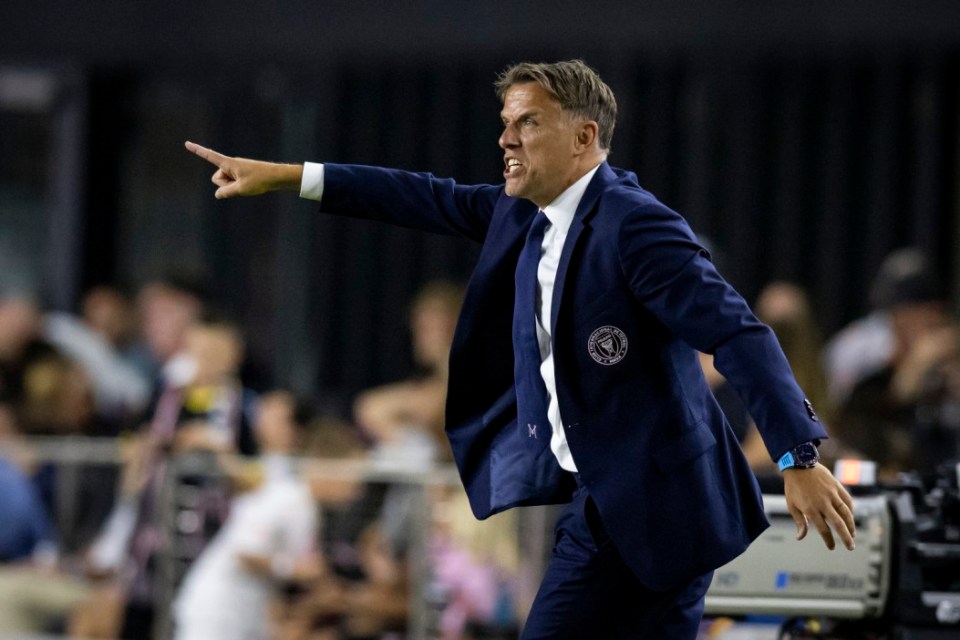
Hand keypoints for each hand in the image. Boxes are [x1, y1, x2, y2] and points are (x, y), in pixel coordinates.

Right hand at [184, 141, 302, 198]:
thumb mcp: (241, 189)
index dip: (198, 150)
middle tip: (241, 185)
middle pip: (217, 178)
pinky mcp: (241, 174)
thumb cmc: (259, 180)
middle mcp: (230, 164)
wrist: (277, 176)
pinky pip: (233, 183)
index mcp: (229, 163)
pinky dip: (238, 187)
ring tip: (247, 185)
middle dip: (224, 185)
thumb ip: (226, 192)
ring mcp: (236, 169)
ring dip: (232, 187)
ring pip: (225, 182)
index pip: (209, 156)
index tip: (186, 143)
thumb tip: (218, 194)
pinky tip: (250, 185)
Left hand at [783, 463, 855, 549]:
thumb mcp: (792, 505)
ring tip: (853, 534)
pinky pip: (847, 500)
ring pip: (846, 513)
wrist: (799, 465)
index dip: (829, 540)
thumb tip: (800, 537)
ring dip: (851, 525)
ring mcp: (831, 494)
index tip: (832, 547)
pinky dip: (851, 509)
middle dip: (846, 537)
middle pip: (838, 524)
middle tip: (851, 547)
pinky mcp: (836, 486)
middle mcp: (823, 503)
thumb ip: (799, 522)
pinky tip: (851, 517)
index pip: (823, 530)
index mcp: (811, 509)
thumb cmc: (793, 487)